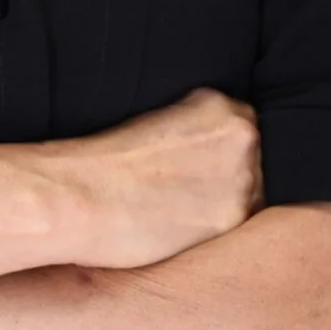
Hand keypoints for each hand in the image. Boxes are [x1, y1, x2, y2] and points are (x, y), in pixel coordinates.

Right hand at [57, 87, 261, 270]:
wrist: (78, 198)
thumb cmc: (100, 162)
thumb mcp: (153, 122)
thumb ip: (194, 129)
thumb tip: (210, 156)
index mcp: (218, 104)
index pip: (239, 126)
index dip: (217, 149)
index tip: (193, 163)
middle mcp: (241, 136)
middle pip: (252, 159)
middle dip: (227, 174)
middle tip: (185, 187)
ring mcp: (243, 178)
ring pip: (251, 192)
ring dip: (226, 201)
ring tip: (180, 207)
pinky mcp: (233, 218)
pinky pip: (239, 222)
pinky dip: (216, 225)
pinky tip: (182, 224)